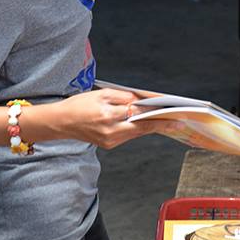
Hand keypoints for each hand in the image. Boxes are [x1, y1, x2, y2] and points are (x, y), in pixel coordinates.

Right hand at [41, 88, 169, 149]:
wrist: (61, 122)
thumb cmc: (79, 105)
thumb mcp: (100, 94)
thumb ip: (122, 97)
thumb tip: (141, 101)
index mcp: (107, 116)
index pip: (139, 117)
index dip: (158, 117)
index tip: (173, 116)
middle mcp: (110, 132)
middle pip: (141, 128)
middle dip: (161, 124)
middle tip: (178, 122)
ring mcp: (110, 141)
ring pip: (136, 133)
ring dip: (150, 126)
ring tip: (167, 121)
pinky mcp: (109, 145)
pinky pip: (128, 135)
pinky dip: (138, 128)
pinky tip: (147, 123)